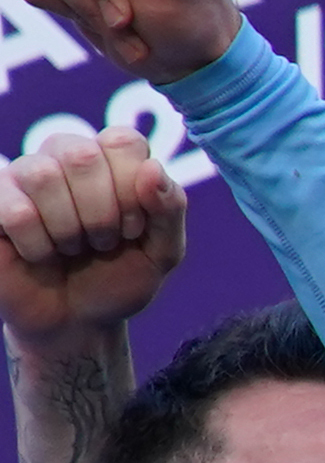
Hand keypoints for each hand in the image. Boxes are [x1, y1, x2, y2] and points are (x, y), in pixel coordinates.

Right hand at [0, 124, 182, 344]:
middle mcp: (64, 156)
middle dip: (101, 213)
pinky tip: (41, 254)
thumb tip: (153, 168)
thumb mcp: (161, 252)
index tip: (133, 228)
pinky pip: (15, 210)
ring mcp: (24, 174)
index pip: (123, 141)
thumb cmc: (117, 279)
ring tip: (72, 248)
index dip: (132, 189)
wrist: (76, 321)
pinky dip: (38, 244)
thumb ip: (170, 209)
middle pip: (82, 155)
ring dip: (68, 228)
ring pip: (43, 175)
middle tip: (102, 242)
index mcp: (110, 159)